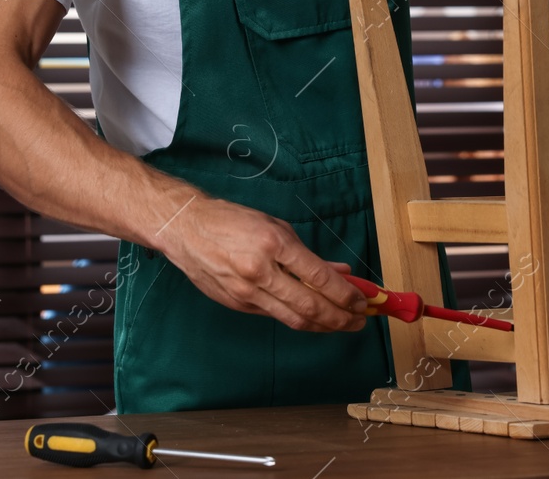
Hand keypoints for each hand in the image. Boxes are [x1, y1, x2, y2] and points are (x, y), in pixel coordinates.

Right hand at [157, 194, 366, 332]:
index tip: (363, 301)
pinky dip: (297, 318)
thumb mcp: (277, 227)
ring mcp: (246, 291)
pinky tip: (313, 318)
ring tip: (343, 326)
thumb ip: (307, 254)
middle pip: (309, 306)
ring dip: (323, 326)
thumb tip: (338, 273)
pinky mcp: (237, 304)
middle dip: (340, 318)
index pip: (319, 278)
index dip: (346, 294)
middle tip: (360, 321)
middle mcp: (260, 271)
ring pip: (293, 318)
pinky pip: (274, 315)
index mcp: (274, 244)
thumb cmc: (233, 221)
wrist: (186, 229)